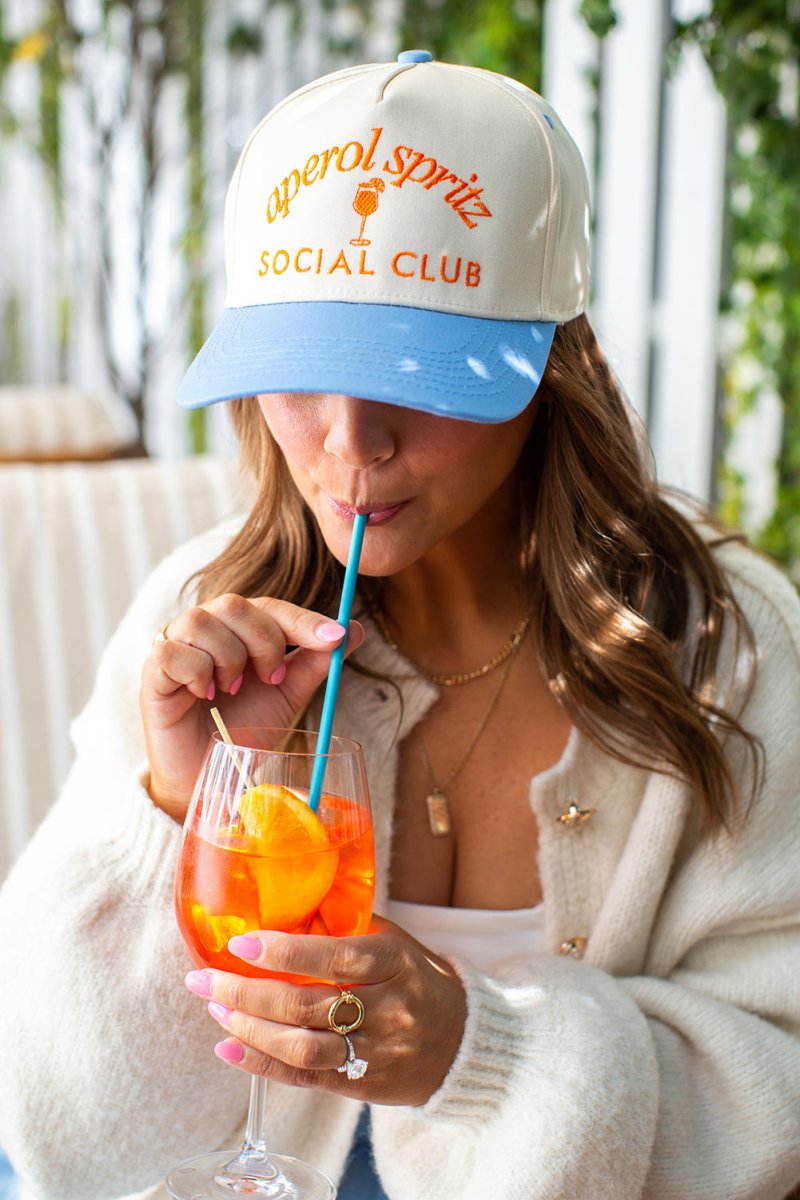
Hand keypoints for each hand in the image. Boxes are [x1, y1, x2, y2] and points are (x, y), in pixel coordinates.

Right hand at [141, 594, 364, 819]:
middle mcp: (205, 628)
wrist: (208, 775)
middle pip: (236, 605)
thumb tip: (353, 630)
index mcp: (238, 628)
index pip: (272, 607)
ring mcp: (175, 646)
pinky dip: (198, 674)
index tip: (336, 638)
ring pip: (203, 622)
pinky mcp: (153, 672)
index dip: (305, 619)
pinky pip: (174, 652)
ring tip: (232, 691)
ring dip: (230, 660)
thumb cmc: (245, 728)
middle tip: (272, 678)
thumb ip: (315, 661)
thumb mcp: (288, 694)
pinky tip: (204, 697)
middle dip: (264, 642)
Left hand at [183, 917, 467, 1106]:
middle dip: (246, 993)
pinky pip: (304, 1077)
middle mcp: (388, 1009)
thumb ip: (344, 927)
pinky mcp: (361, 1086)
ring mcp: (375, 1052)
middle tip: (205, 979)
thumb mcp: (393, 941)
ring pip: (301, 1046)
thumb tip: (281, 909)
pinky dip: (261, 1064)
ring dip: (249, 1028)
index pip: (336, 957)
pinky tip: (229, 1048)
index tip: (240, 944)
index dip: (284, 953)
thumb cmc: (416, 979)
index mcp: (395, 962)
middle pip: (307, 1005)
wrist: (461, 1044)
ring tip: (215, 1010)